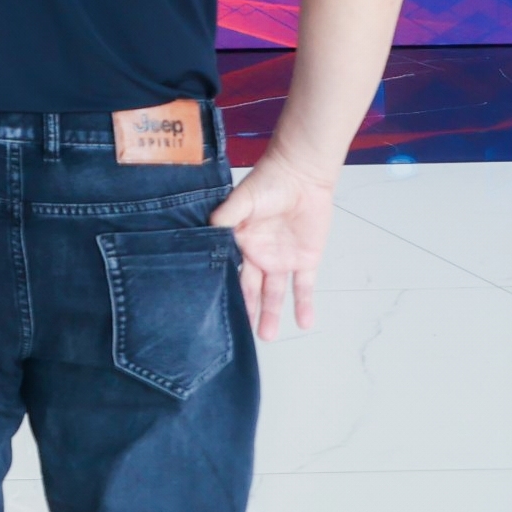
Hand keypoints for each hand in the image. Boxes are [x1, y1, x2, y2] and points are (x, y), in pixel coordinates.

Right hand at [212, 147, 336, 337]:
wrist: (303, 176)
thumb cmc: (268, 183)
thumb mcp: (243, 199)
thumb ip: (227, 217)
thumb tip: (206, 232)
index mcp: (238, 242)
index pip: (229, 270)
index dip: (225, 288)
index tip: (215, 310)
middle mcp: (257, 255)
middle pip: (250, 288)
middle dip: (246, 310)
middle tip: (242, 334)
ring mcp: (281, 260)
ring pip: (274, 293)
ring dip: (271, 314)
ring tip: (267, 336)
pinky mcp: (305, 260)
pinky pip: (303, 287)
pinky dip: (304, 305)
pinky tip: (304, 323)